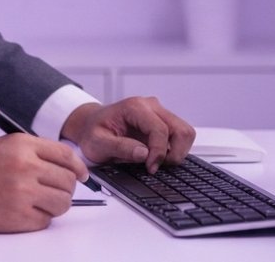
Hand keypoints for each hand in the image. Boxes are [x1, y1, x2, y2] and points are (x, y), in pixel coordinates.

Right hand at [0, 133, 86, 232]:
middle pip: (68, 181)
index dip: (78, 167)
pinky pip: (44, 221)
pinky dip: (38, 220)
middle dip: (65, 189)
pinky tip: (20, 212)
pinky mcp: (17, 218)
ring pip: (62, 203)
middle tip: (53, 192)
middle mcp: (25, 166)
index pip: (66, 155)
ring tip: (35, 203)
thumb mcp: (0, 148)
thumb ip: (33, 153)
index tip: (81, 175)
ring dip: (54, 206)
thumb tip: (65, 166)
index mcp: (21, 145)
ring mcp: (22, 193)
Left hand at [61, 97, 195, 173]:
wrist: (90, 125)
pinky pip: (179, 136)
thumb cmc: (92, 132)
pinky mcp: (162, 122)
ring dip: (177, 151)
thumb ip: (120, 147)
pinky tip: (157, 157)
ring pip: (185, 132)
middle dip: (174, 153)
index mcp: (134, 107)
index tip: (150, 168)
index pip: (160, 129)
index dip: (158, 152)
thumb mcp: (98, 143)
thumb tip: (144, 154)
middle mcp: (150, 106)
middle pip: (181, 129)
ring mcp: (158, 113)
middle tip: (157, 166)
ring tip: (157, 162)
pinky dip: (174, 150)